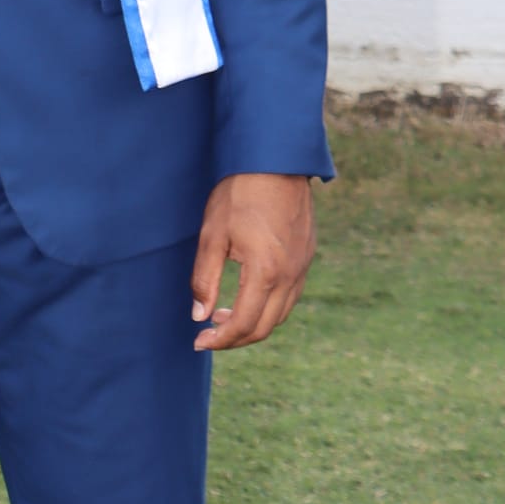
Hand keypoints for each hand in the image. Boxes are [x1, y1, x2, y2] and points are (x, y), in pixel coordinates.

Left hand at [191, 174, 314, 351]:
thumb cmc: (240, 194)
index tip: (198, 341)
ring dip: (252, 324)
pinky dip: (268, 307)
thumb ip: (204, 279)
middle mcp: (290, 276)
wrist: (276, 162)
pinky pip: (290, 296)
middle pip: (264, 327)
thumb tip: (199, 316)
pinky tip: (247, 297)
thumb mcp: (212, 235)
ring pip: (280, 314)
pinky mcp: (307, 257)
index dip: (219, 340)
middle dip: (234, 339)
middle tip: (207, 336)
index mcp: (266, 273)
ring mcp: (303, 267)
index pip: (243, 324)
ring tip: (222, 316)